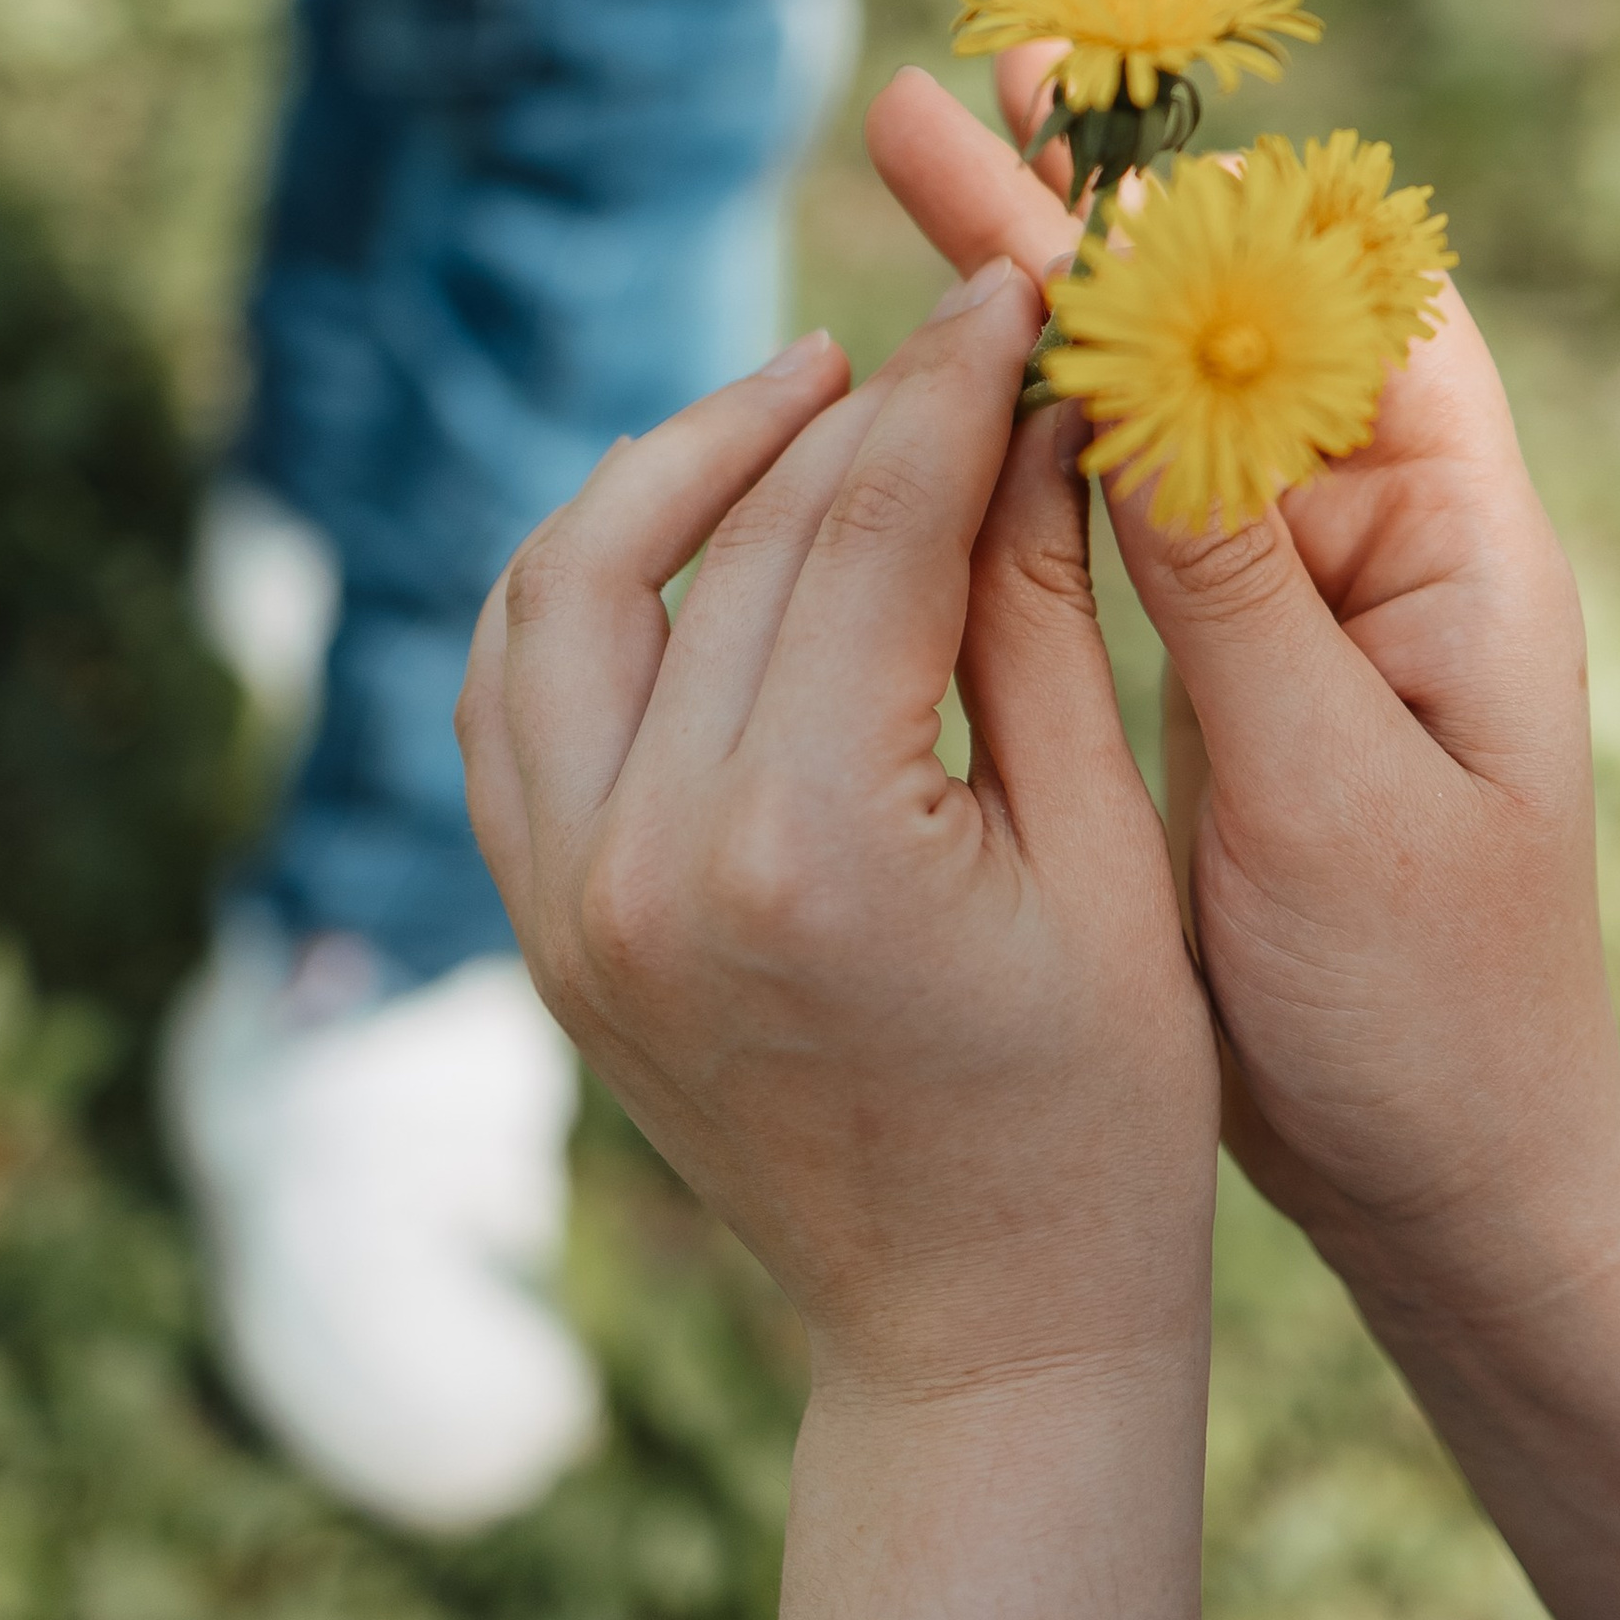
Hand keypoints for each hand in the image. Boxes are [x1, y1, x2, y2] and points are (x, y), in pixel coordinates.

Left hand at [456, 266, 1219, 1397]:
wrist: (976, 1334)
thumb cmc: (1100, 1118)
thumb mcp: (1105, 851)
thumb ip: (1039, 611)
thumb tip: (1028, 401)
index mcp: (808, 850)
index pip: (862, 531)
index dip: (951, 385)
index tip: (1011, 286)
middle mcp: (645, 865)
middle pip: (725, 542)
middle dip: (847, 411)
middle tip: (942, 334)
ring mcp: (567, 905)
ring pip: (564, 593)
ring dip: (676, 473)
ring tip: (804, 403)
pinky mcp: (547, 931)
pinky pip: (514, 701)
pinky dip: (586, 590)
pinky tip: (693, 535)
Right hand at [863, 67, 1619, 1336]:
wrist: (1450, 1186)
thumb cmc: (1429, 1016)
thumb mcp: (1329, 800)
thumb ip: (1235, 593)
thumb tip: (1138, 373)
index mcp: (1465, 553)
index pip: (1354, 310)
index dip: (1220, 206)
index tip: (1087, 120)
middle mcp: (1390, 546)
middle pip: (1239, 326)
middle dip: (1092, 217)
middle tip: (945, 93)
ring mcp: (1307, 601)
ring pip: (1169, 406)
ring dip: (1048, 298)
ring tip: (922, 163)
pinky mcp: (1233, 668)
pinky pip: (1135, 512)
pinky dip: (1040, 433)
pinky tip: (942, 374)